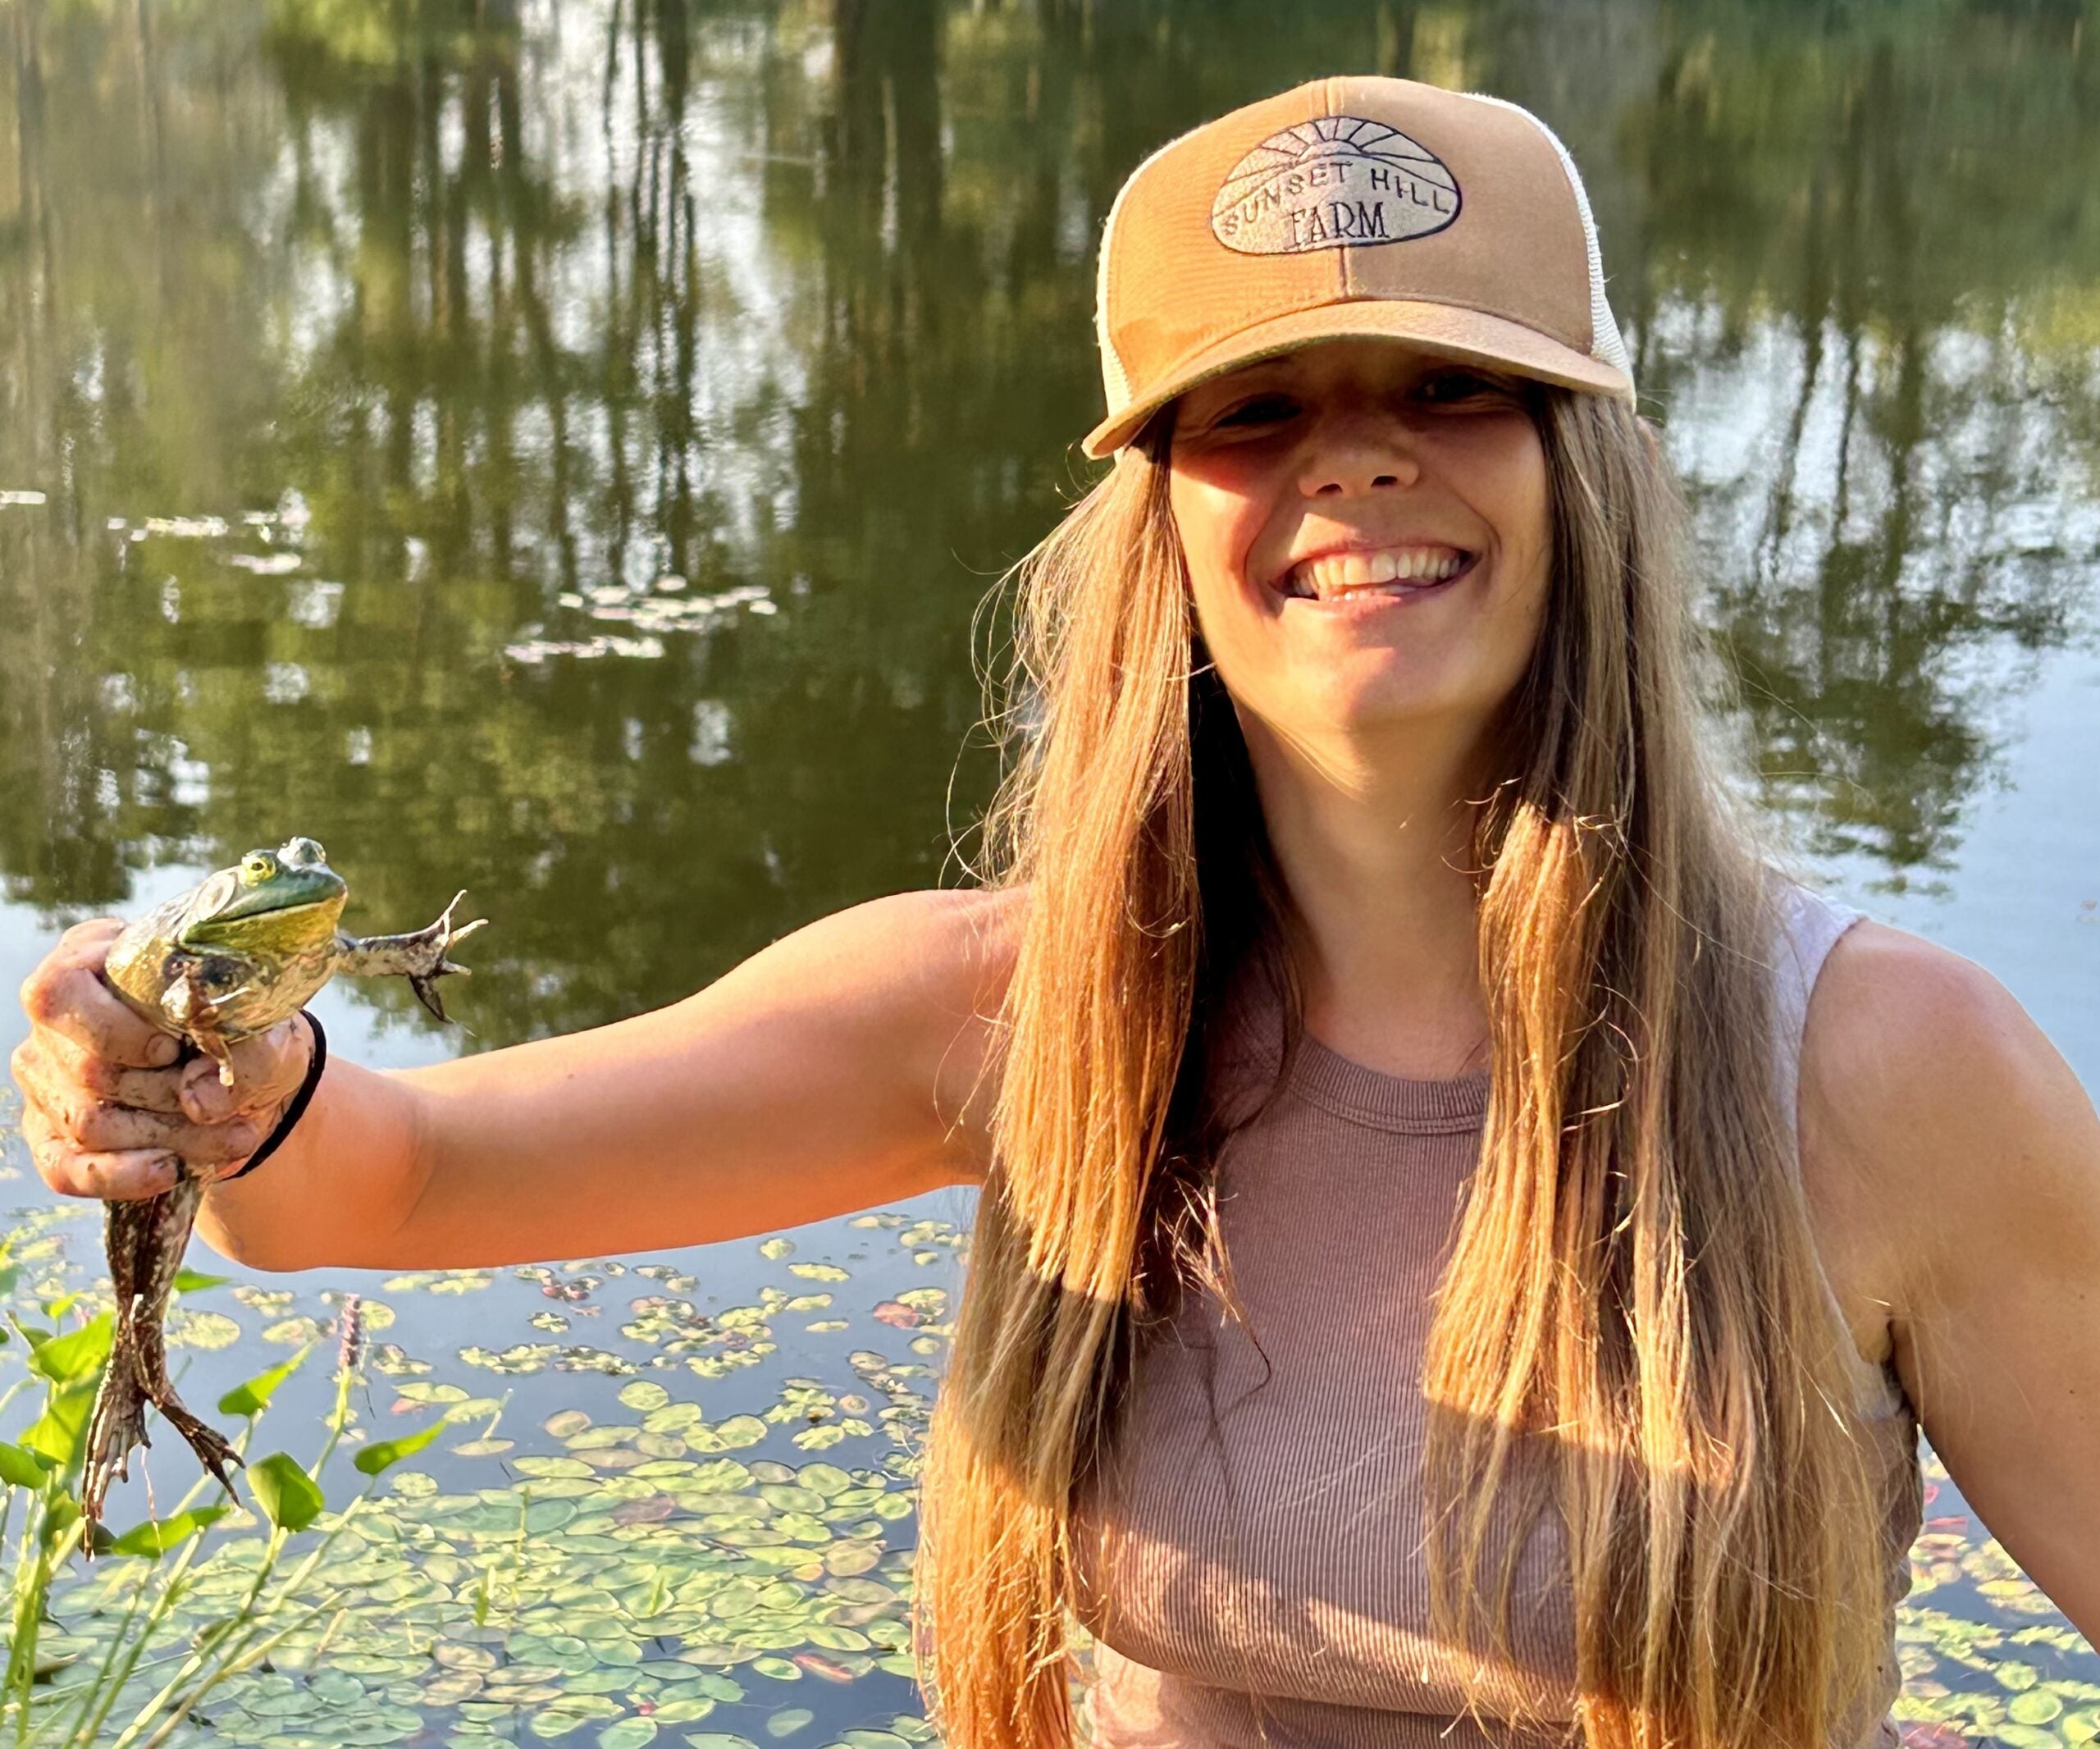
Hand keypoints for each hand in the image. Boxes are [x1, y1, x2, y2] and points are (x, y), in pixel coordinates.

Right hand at [13, 919, 312, 1199]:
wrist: (247, 1075)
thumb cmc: (244, 1030)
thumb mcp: (264, 1026)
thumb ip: (245, 1052)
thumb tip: (200, 1101)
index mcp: (92, 957)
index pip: (61, 991)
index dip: (116, 1028)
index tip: (175, 1046)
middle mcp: (55, 1019)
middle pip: (87, 1069)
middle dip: (168, 1096)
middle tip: (232, 1106)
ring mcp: (45, 1077)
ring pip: (86, 1123)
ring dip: (167, 1138)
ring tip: (234, 1137)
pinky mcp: (51, 1132)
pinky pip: (66, 1169)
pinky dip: (123, 1176)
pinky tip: (171, 1171)